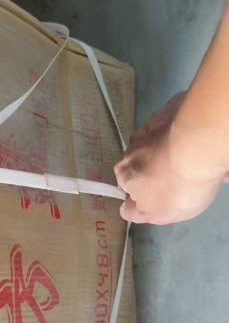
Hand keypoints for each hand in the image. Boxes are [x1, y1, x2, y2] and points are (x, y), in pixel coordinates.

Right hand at [114, 93, 222, 224]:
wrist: (200, 144)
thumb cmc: (177, 185)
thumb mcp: (155, 214)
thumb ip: (138, 212)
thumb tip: (128, 208)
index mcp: (124, 171)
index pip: (124, 186)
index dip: (141, 193)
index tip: (160, 195)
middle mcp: (133, 146)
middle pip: (142, 162)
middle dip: (156, 170)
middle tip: (181, 179)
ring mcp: (151, 125)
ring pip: (159, 143)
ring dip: (173, 152)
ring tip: (197, 161)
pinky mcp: (170, 109)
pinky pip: (175, 125)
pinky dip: (183, 133)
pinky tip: (200, 141)